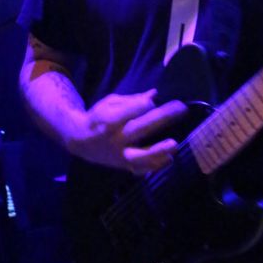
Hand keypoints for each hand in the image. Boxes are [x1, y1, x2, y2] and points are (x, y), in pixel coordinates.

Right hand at [68, 89, 186, 174]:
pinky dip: (154, 166)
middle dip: (163, 117)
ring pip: (140, 156)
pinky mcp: (123, 165)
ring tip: (174, 144)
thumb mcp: (110, 103)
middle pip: (141, 128)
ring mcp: (120, 154)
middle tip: (182, 108)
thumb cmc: (98, 117)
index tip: (152, 101)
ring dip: (158, 150)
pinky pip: (140, 168)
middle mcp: (115, 138)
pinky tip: (169, 159)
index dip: (147, 103)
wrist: (80, 140)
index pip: (135, 109)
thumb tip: (154, 94)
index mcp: (110, 119)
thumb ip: (132, 100)